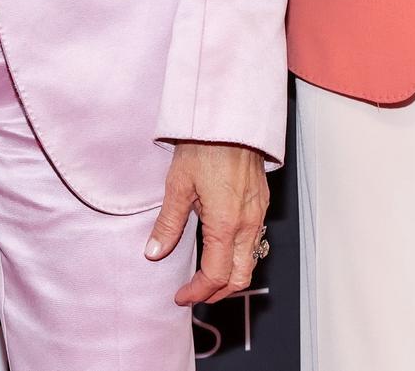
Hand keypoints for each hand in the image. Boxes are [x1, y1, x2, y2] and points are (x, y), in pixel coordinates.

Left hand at [144, 142, 269, 305]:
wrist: (230, 118)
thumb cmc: (203, 146)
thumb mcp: (177, 185)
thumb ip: (167, 224)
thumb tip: (153, 253)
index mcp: (226, 223)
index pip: (216, 275)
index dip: (198, 292)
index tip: (181, 296)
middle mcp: (248, 223)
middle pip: (240, 277)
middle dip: (218, 292)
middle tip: (195, 294)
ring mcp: (258, 214)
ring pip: (251, 261)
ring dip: (230, 277)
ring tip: (206, 278)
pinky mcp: (262, 204)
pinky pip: (255, 242)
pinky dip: (239, 257)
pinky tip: (222, 250)